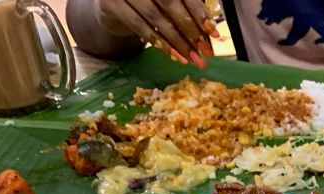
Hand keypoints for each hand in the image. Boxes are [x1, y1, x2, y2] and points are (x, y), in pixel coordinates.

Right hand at [97, 0, 218, 65]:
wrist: (115, 3)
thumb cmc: (150, 1)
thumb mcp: (168, 2)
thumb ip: (186, 8)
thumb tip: (210, 30)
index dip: (199, 12)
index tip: (213, 32)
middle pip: (169, 3)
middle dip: (190, 30)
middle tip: (205, 51)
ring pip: (155, 17)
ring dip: (177, 41)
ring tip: (192, 58)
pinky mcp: (110, 4)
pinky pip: (138, 26)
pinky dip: (159, 42)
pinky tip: (174, 55)